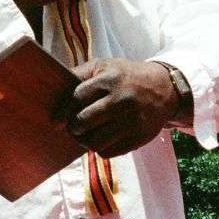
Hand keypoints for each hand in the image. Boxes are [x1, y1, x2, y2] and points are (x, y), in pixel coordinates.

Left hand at [63, 58, 179, 157]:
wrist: (164, 89)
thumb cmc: (125, 76)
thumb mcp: (104, 66)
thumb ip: (80, 75)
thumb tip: (53, 87)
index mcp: (110, 79)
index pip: (77, 97)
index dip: (63, 111)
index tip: (56, 121)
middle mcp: (122, 99)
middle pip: (85, 121)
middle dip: (73, 128)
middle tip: (72, 128)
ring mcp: (133, 120)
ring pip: (96, 141)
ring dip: (85, 141)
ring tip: (84, 136)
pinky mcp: (140, 137)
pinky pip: (110, 152)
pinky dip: (101, 148)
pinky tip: (102, 139)